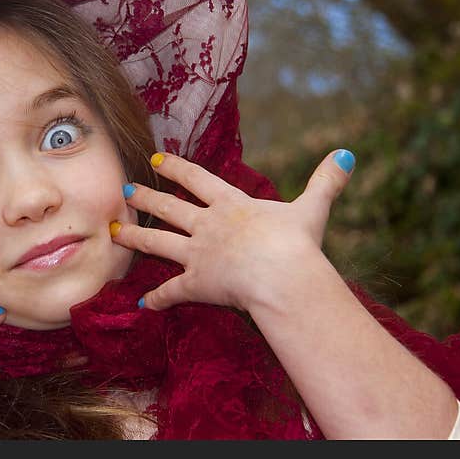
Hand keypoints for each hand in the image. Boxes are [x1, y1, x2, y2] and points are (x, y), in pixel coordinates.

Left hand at [111, 149, 354, 311]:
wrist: (281, 276)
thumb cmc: (296, 243)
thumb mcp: (312, 208)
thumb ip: (326, 182)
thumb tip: (347, 154)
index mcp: (231, 204)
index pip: (197, 179)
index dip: (175, 168)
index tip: (155, 159)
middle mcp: (207, 226)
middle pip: (168, 208)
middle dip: (144, 198)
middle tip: (124, 190)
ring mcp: (197, 254)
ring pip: (157, 242)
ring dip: (133, 237)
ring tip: (113, 231)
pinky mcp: (195, 283)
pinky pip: (170, 292)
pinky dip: (156, 298)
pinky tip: (141, 303)